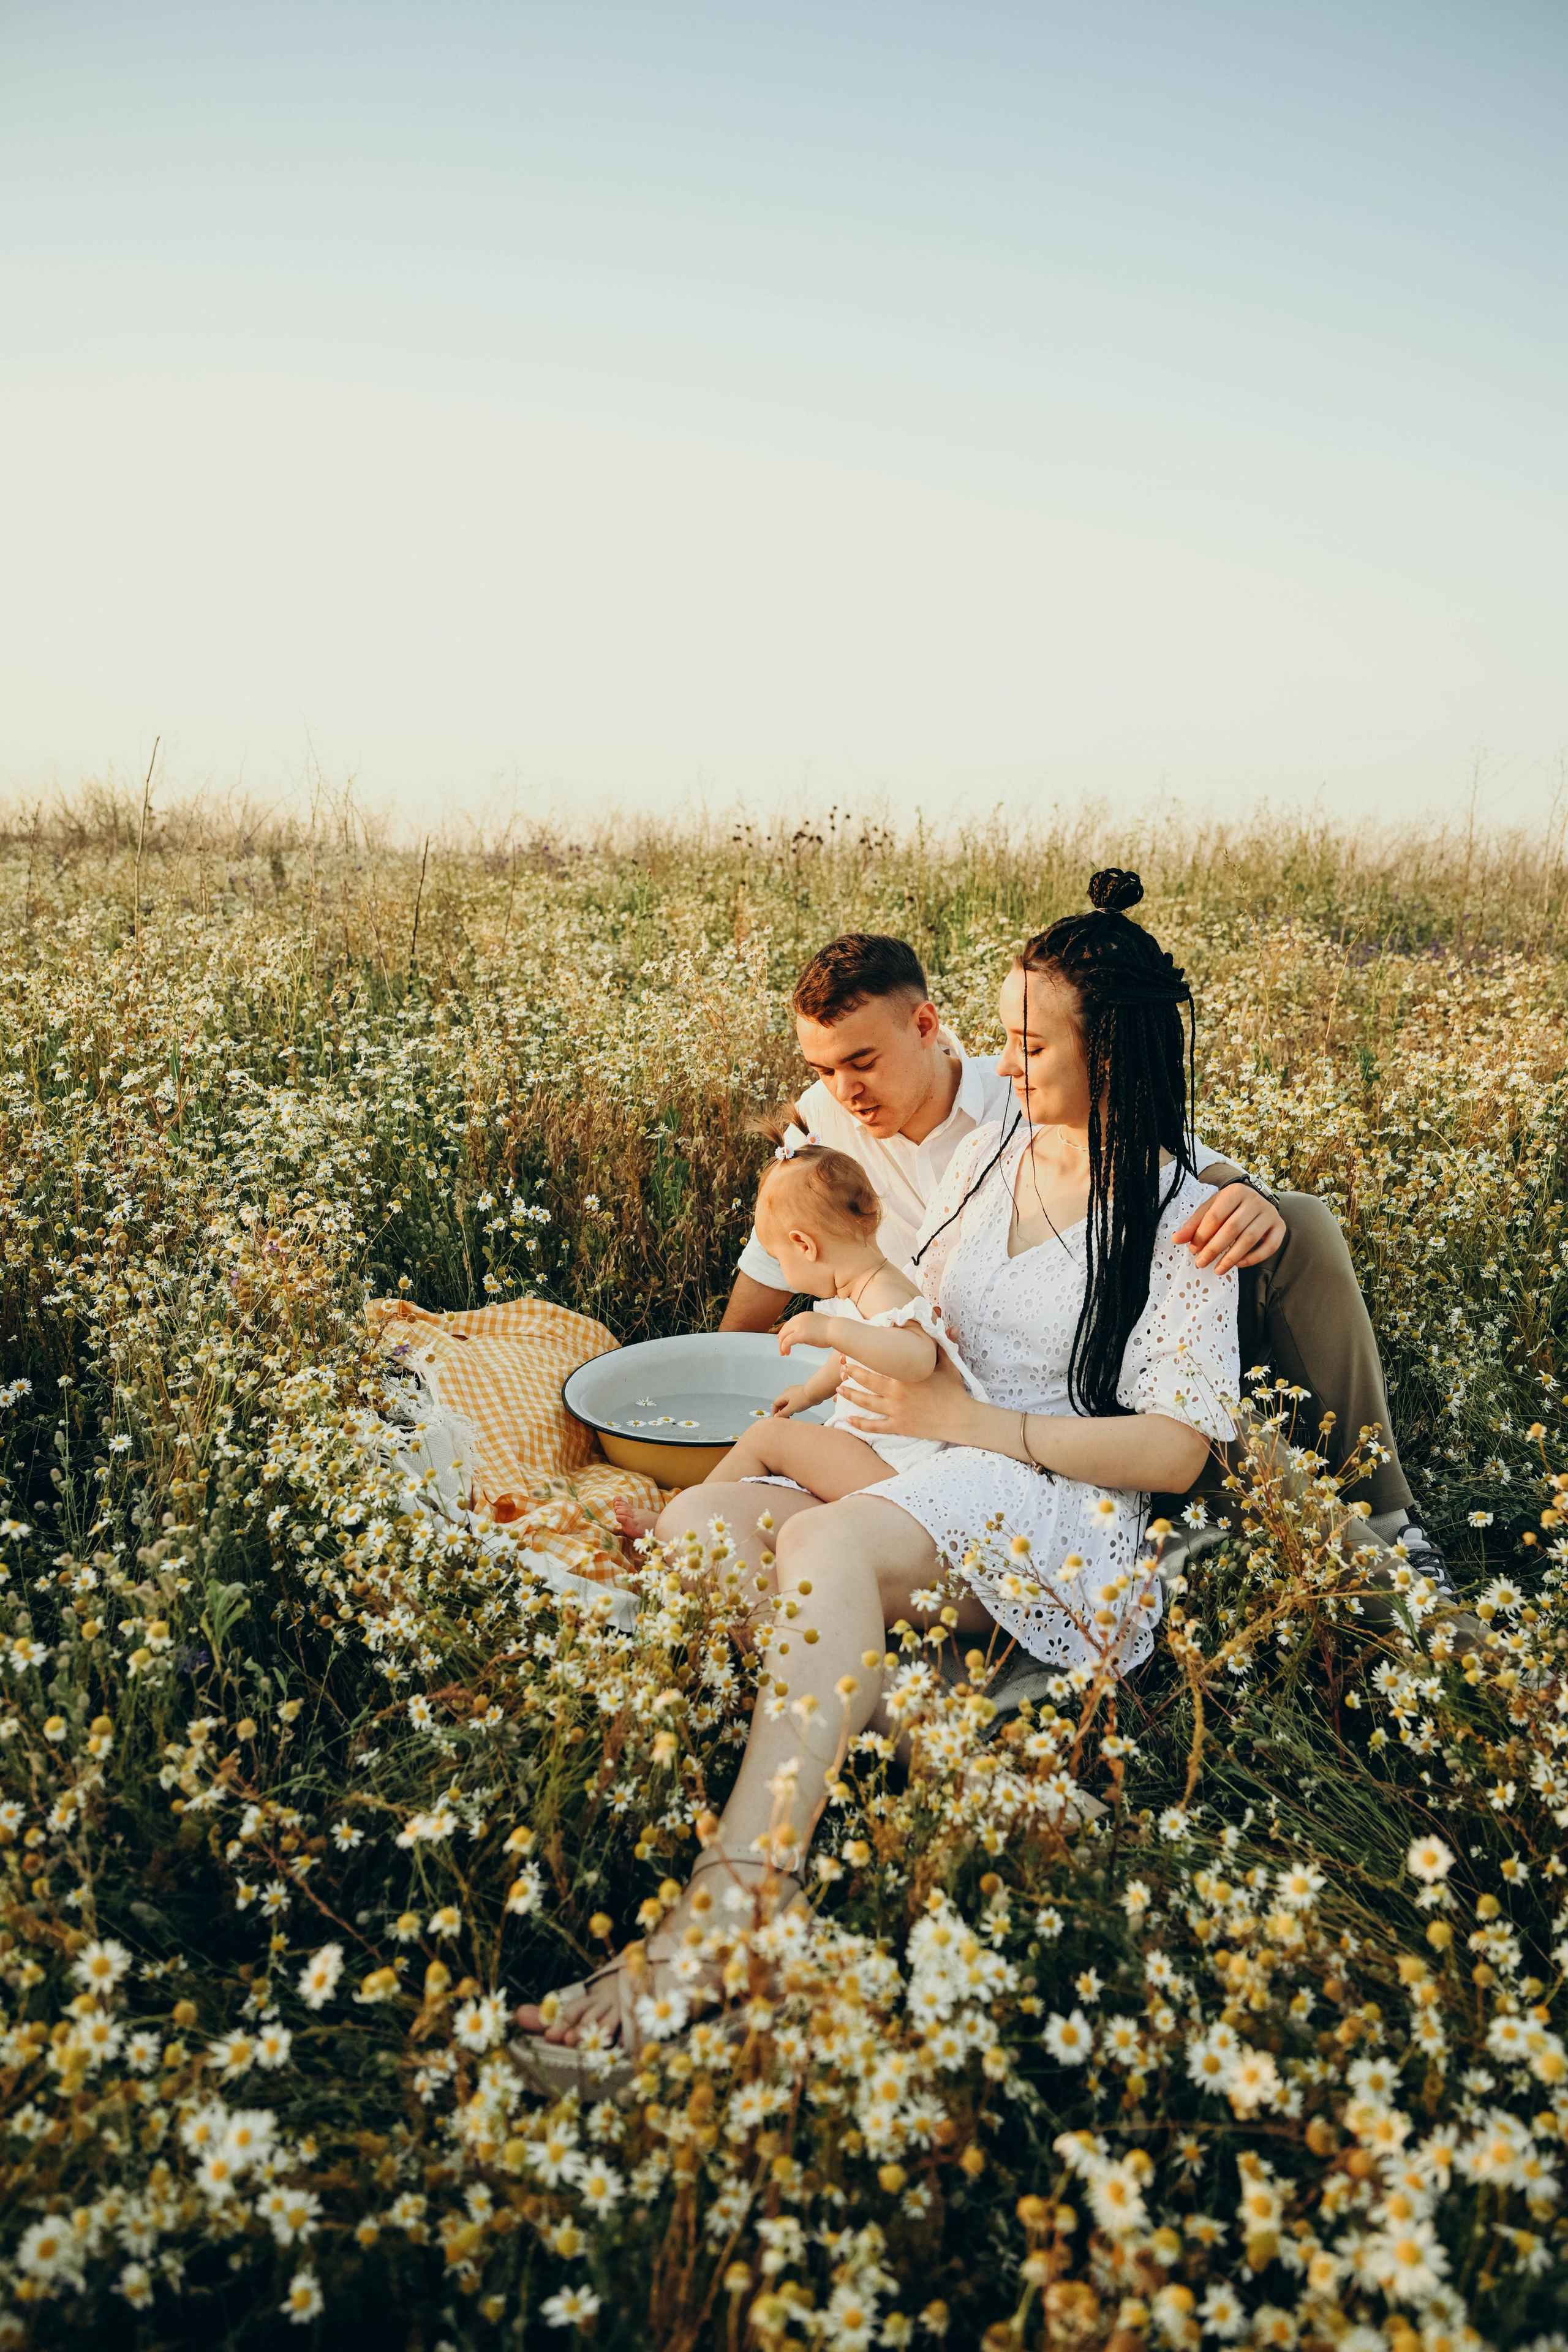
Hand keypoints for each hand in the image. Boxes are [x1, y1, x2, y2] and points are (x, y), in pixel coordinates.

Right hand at [771, 1383, 815, 1417]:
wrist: (815, 1393)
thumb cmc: (804, 1398)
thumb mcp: (791, 1408)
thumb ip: (783, 1413)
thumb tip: (777, 1416)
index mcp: (784, 1394)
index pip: (776, 1403)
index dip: (775, 1411)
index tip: (776, 1417)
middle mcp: (788, 1392)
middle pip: (781, 1403)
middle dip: (782, 1411)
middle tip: (785, 1418)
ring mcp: (795, 1393)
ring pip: (788, 1402)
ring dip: (788, 1409)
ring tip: (791, 1415)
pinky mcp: (801, 1395)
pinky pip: (794, 1401)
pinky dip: (794, 1407)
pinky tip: (797, 1410)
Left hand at [776, 1312, 830, 1353]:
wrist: (837, 1330)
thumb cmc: (832, 1330)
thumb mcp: (817, 1325)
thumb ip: (809, 1328)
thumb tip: (805, 1336)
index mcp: (804, 1315)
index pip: (789, 1323)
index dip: (784, 1332)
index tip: (782, 1339)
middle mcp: (799, 1318)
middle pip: (784, 1329)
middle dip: (781, 1340)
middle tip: (782, 1349)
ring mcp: (799, 1326)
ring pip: (783, 1336)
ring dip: (781, 1345)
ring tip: (784, 1353)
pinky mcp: (800, 1334)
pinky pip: (786, 1342)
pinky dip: (784, 1347)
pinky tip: (786, 1352)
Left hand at [838, 1347, 975, 1444]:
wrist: (959, 1418)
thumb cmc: (953, 1390)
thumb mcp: (948, 1364)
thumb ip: (943, 1345)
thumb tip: (951, 1327)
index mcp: (905, 1375)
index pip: (878, 1364)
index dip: (862, 1358)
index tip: (851, 1352)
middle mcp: (896, 1392)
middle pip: (867, 1382)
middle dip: (851, 1374)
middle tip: (840, 1369)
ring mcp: (896, 1410)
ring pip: (866, 1403)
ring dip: (850, 1396)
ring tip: (838, 1390)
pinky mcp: (898, 1426)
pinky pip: (875, 1426)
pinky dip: (859, 1424)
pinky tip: (847, 1420)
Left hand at [1173, 1182, 1284, 1273]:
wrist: (1256, 1199)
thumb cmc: (1229, 1206)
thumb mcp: (1210, 1208)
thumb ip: (1194, 1224)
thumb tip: (1176, 1239)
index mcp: (1234, 1192)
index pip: (1215, 1216)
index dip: (1202, 1235)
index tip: (1193, 1250)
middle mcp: (1254, 1201)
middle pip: (1232, 1228)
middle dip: (1214, 1249)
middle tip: (1201, 1263)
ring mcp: (1269, 1213)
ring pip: (1250, 1239)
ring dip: (1232, 1257)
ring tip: (1218, 1269)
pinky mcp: (1280, 1227)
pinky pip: (1270, 1247)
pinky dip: (1254, 1258)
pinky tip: (1239, 1265)